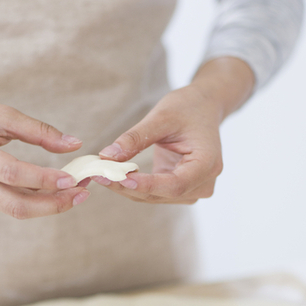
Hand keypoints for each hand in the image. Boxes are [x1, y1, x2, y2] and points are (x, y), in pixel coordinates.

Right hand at [0, 93, 89, 217]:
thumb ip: (37, 130)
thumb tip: (73, 144)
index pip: (12, 173)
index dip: (43, 179)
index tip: (71, 178)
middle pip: (15, 205)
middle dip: (53, 204)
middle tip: (81, 194)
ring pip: (15, 210)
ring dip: (48, 206)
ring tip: (75, 194)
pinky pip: (10, 205)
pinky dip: (35, 202)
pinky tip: (55, 192)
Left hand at [95, 57, 254, 203]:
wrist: (204, 108)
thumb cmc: (188, 107)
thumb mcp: (162, 116)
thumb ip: (135, 138)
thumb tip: (107, 156)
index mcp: (208, 164)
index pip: (175, 185)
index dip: (147, 185)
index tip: (119, 178)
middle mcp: (204, 183)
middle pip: (162, 194)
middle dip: (128, 186)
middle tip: (98, 174)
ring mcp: (193, 190)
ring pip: (154, 197)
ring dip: (127, 188)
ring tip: (101, 173)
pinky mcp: (180, 190)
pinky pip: (153, 193)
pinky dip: (133, 185)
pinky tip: (113, 175)